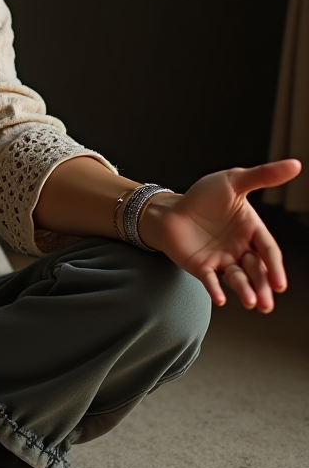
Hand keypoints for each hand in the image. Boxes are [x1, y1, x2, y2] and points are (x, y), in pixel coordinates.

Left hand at [141, 159, 300, 311]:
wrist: (171, 207)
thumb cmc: (204, 195)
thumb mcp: (234, 182)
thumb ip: (263, 176)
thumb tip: (296, 164)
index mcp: (252, 231)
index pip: (268, 251)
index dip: (274, 267)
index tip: (279, 284)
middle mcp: (241, 249)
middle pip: (256, 271)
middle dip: (262, 287)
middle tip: (267, 303)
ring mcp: (222, 260)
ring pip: (237, 279)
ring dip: (245, 291)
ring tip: (251, 303)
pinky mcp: (202, 267)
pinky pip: (211, 281)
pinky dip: (216, 290)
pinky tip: (221, 299)